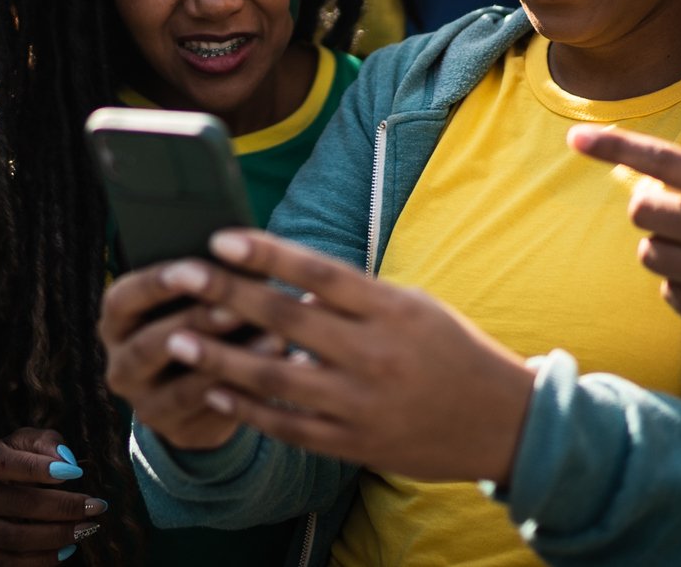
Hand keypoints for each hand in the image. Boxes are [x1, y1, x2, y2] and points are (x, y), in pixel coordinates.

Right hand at [0, 429, 106, 565]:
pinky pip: (14, 564)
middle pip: (19, 504)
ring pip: (17, 538)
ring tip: (88, 527)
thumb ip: (45, 443)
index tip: (75, 472)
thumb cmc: (12, 462)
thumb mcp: (24, 442)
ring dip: (58, 535)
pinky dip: (44, 559)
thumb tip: (67, 461)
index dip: (39, 469)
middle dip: (63, 507)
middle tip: (95, 505)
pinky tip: (68, 548)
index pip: (5, 465)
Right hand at [99, 262, 277, 452]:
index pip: (125, 298)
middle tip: (237, 306)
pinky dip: (248, 391)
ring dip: (230, 361)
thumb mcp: (190, 298)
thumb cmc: (198, 318)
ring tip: (274, 337)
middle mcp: (120, 365)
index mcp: (116, 322)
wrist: (196, 387)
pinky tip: (281, 369)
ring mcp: (145, 405)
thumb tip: (246, 252)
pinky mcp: (177, 433)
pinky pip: (213, 413)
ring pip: (184, 387)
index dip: (156, 283)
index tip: (192, 267)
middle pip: (152, 345)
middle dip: (197, 323)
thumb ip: (207, 280)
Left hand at [151, 231, 533, 484]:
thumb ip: (353, 296)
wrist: (503, 423)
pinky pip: (289, 427)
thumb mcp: (413, 306)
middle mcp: (374, 354)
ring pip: (276, 379)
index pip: (319, 272)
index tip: (221, 237)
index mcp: (391, 310)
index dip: (267, 254)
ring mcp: (361, 403)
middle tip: (180, 274)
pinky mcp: (354, 444)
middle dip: (227, 294)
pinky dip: (247, 411)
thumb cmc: (453, 351)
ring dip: (220, 357)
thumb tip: (288, 282)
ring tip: (176, 337)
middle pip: (287, 319)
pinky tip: (214, 392)